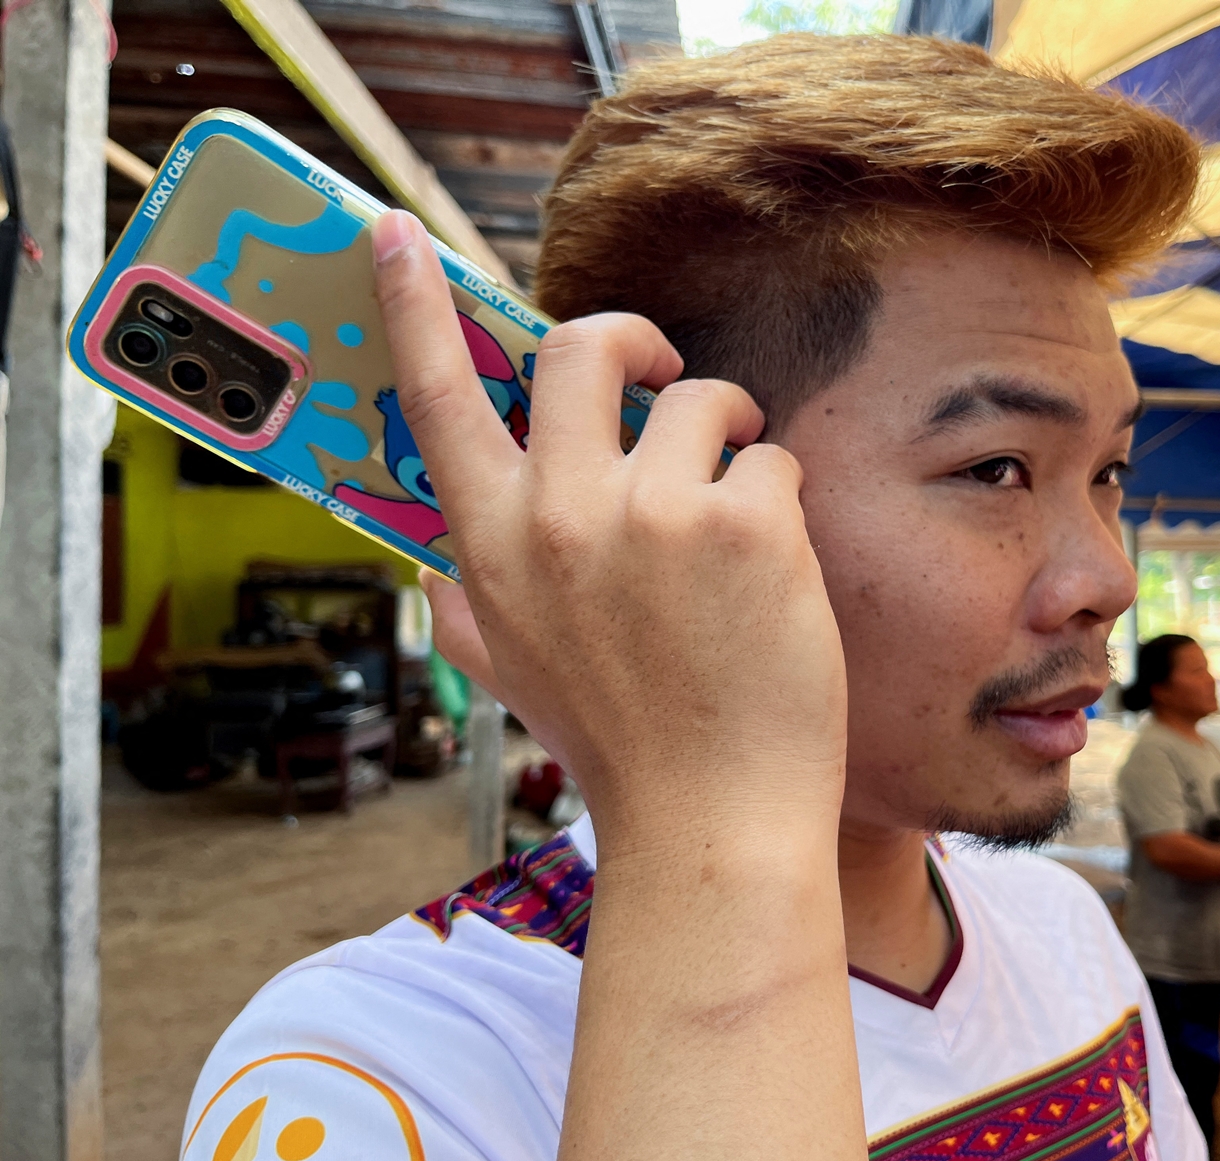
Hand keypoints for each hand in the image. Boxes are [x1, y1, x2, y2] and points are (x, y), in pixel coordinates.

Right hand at [371, 211, 847, 854]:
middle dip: (631, 341)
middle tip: (662, 375)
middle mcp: (559, 514)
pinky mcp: (743, 521)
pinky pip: (770, 454)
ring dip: (727, 436)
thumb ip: (466, 607)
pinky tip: (771, 574)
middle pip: (581, 345)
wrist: (712, 822)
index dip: (412, 305)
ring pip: (698, 396)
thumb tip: (428, 567)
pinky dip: (778, 499)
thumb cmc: (620, 747)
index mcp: (492, 546)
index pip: (438, 397)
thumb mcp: (514, 672)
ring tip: (735, 516)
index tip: (396, 234)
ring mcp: (653, 512)